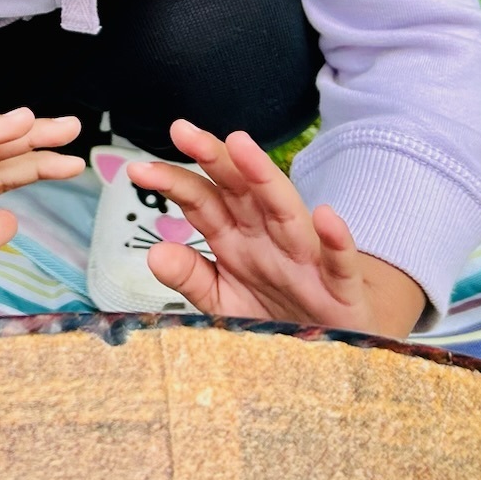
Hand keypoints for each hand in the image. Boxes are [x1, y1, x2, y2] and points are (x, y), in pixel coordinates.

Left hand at [129, 120, 425, 337]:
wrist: (333, 348)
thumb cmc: (275, 317)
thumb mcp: (223, 301)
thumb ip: (191, 276)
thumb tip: (154, 252)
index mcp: (237, 239)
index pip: (202, 202)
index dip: (174, 183)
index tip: (138, 171)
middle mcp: (269, 238)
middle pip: (239, 190)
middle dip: (212, 158)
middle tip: (182, 131)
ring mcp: (306, 258)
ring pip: (285, 210)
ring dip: (265, 177)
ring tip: (241, 146)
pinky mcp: (342, 287)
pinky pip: (340, 261)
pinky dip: (336, 239)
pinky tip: (326, 215)